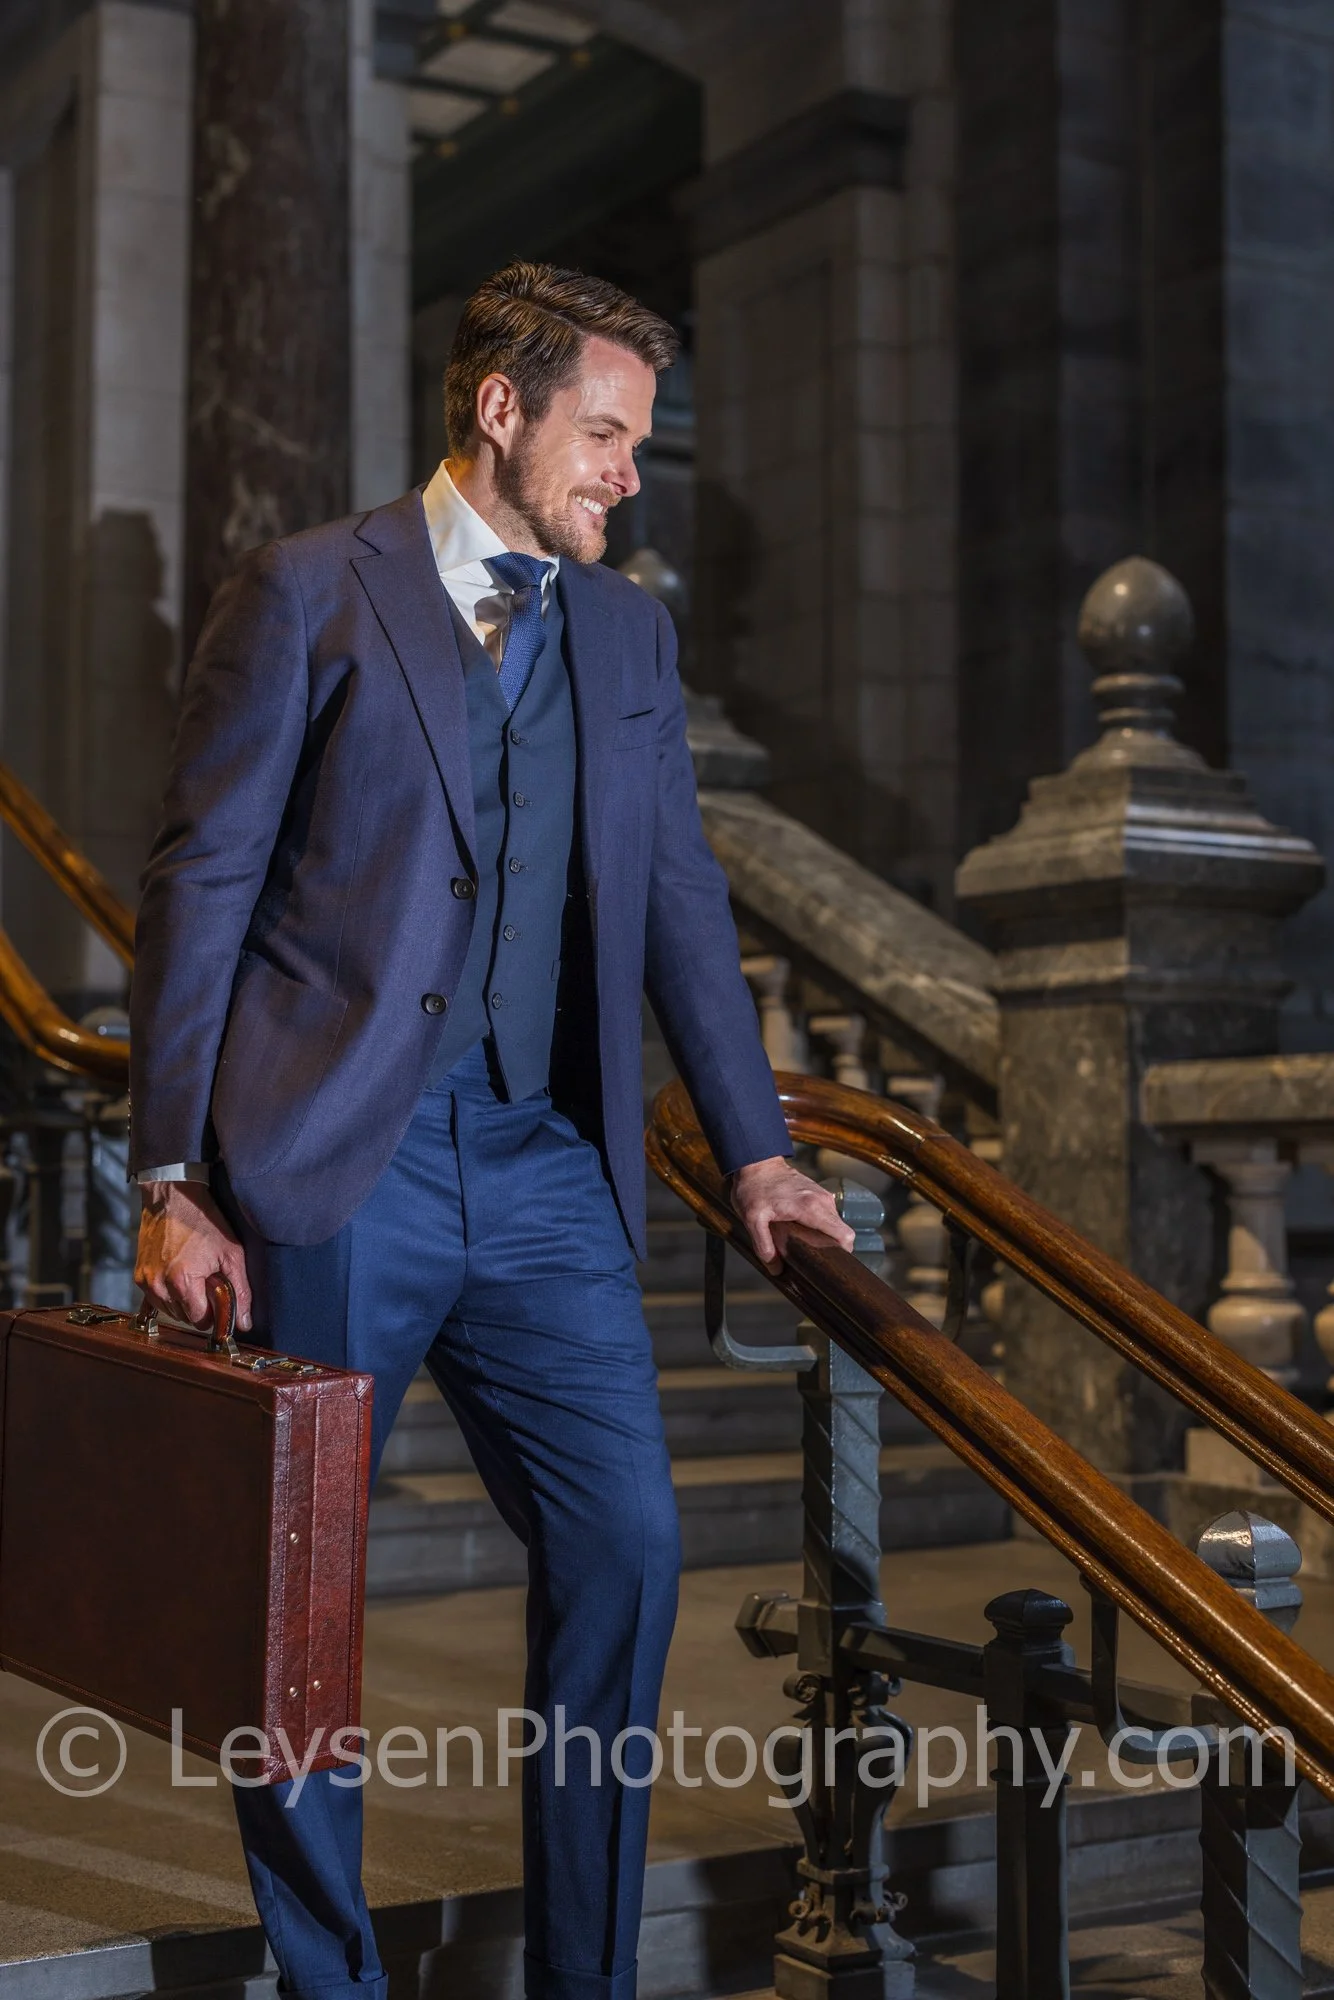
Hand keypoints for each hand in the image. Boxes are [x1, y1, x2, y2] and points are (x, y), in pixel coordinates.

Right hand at [135, 1182, 252, 1330]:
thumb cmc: (204, 1221)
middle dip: (199, 1305)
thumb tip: (245, 1323)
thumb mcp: (231, 1253)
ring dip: (183, 1301)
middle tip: (208, 1280)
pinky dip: (169, 1294)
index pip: (200, 1321)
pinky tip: (178, 1276)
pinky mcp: (138, 1276)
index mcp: (182, 1282)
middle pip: (185, 1318)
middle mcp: (159, 1286)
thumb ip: (241, 1291)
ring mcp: (146, 1282)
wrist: (173, 1197)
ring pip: (170, 1311)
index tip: (220, 1297)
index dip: (214, 1312)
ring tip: (193, 1275)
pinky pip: (156, 1299)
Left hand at [728, 1156, 855, 1273]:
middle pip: (842, 1232)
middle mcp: (822, 1201)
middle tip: (813, 1258)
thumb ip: (763, 1245)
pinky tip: (804, 1230)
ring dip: (827, 1236)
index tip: (831, 1262)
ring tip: (807, 1244)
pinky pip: (828, 1215)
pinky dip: (822, 1225)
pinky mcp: (818, 1193)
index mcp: (811, 1208)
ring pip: (836, 1224)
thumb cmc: (754, 1188)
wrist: (756, 1162)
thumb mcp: (752, 1219)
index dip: (843, 1253)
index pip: (844, 1235)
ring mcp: (822, 1195)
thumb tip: (776, 1268)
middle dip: (833, 1248)